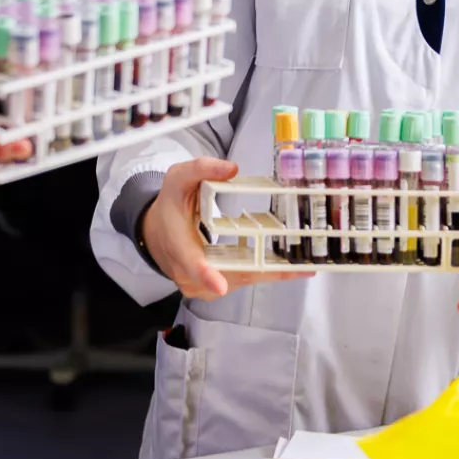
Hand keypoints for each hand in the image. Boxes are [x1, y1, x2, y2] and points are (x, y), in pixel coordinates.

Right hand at [141, 158, 314, 299]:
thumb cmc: (170, 204)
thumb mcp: (179, 178)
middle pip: (228, 276)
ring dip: (269, 274)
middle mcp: (187, 272)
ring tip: (302, 266)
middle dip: (265, 272)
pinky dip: (262, 273)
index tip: (219, 284)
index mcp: (178, 244)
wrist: (156, 232)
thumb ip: (202, 168)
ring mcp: (199, 285)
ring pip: (239, 281)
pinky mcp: (210, 290)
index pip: (190, 262)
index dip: (205, 275)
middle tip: (301, 266)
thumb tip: (231, 169)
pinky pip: (240, 282)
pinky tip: (285, 266)